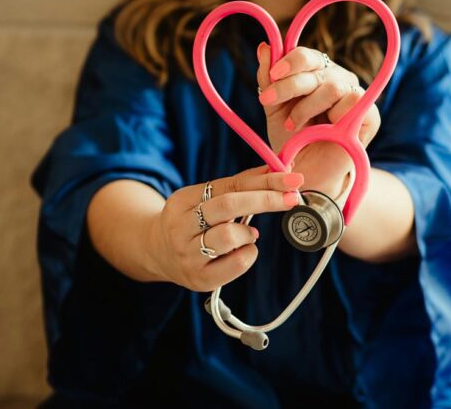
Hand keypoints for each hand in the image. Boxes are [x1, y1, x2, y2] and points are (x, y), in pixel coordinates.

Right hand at [148, 165, 304, 291]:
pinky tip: (243, 250)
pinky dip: (249, 253)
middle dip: (265, 199)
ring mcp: (188, 255)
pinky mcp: (200, 279)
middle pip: (227, 206)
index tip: (292, 179)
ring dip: (249, 232)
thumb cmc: (193, 221)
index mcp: (182, 201)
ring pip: (229, 236)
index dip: (263, 181)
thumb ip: (240, 185)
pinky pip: (236, 264)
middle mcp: (180, 227)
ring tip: (248, 234)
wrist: (158, 253)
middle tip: (292, 198)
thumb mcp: (206, 198)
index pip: (228, 185)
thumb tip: (279, 170)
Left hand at [255, 43, 380, 199]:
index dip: (289, 61)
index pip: (306, 56)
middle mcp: (337, 79)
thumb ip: (268, 79)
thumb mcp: (274, 109)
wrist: (306, 173)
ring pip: (333, 85)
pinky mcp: (370, 115)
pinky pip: (353, 102)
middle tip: (268, 101)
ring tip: (293, 125)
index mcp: (316, 73)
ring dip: (307, 106)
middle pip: (317, 67)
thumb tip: (265, 47)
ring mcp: (355, 95)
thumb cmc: (292, 140)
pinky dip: (332, 116)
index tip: (271, 76)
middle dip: (289, 85)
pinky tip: (321, 130)